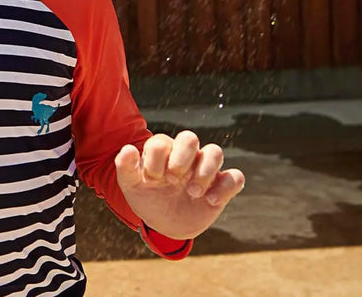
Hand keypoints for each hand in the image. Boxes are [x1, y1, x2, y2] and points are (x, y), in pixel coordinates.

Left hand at [115, 132, 244, 240]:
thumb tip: (128, 149)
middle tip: (172, 180)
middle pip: (190, 137)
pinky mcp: (221, 186)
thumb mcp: (131, 186)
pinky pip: (235, 177)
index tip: (153, 180)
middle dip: (181, 158)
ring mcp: (205, 169)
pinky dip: (225, 187)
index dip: (156, 159)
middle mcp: (186, 156)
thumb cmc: (148, 198)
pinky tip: (210, 201)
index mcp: (163, 151)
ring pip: (215, 152)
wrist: (164, 224)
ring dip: (204, 171)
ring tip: (192, 192)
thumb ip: (126, 168)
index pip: (162, 141)